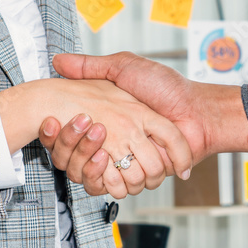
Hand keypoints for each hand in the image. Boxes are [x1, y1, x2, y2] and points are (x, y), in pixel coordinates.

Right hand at [0, 78, 191, 198]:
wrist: (198, 112)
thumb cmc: (167, 88)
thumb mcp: (125, 67)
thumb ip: (92, 66)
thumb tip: (58, 60)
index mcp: (106, 119)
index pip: (67, 135)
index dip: (56, 134)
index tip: (49, 121)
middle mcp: (113, 142)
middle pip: (71, 157)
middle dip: (69, 148)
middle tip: (81, 129)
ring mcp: (126, 161)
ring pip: (90, 175)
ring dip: (87, 163)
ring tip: (97, 148)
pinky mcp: (139, 176)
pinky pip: (113, 187)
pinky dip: (108, 179)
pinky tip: (106, 160)